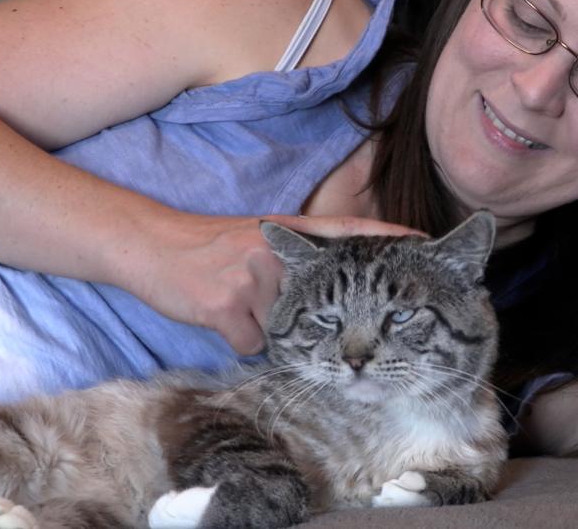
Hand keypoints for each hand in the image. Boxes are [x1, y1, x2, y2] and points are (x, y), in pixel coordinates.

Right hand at [111, 211, 420, 354]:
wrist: (151, 246)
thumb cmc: (206, 247)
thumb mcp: (259, 239)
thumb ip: (295, 259)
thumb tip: (322, 301)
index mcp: (290, 232)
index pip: (350, 230)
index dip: (389, 236)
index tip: (426, 242)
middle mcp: (279, 252)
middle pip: (316, 302)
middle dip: (306, 318)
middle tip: (276, 304)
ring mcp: (256, 278)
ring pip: (283, 331)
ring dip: (263, 329)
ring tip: (231, 301)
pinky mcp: (230, 305)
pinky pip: (253, 346)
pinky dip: (238, 340)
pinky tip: (218, 317)